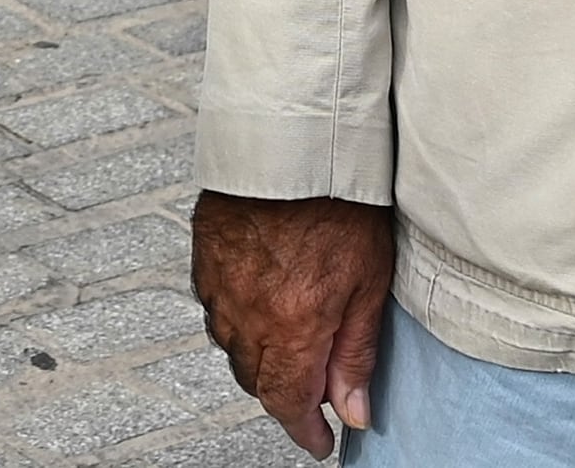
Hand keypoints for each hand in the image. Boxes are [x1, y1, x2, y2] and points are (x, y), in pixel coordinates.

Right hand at [192, 192, 393, 458]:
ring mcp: (220, 287)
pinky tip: (258, 304)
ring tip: (289, 344)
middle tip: (314, 390)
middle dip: (286, 394)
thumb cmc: (337, 198)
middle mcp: (248, 315)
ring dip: (261, 358)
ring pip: (233, 349)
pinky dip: (237, 321)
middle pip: (259, 381)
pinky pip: (215, 309)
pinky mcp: (204, 257)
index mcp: (292, 327)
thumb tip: (353, 408)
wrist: (291, 137)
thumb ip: (357, 351)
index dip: (306, 431)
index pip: (290, 404)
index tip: (321, 440)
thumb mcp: (369, 281)